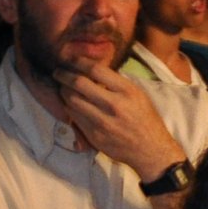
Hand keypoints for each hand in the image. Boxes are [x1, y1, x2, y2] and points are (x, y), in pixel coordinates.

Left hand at [56, 59, 186, 177]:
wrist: (150, 149)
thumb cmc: (145, 119)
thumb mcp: (138, 95)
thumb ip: (116, 83)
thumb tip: (93, 70)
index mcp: (127, 91)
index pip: (96, 70)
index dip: (78, 61)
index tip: (70, 59)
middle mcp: (113, 104)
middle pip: (78, 84)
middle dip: (63, 75)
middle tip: (58, 72)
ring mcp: (101, 121)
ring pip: (71, 100)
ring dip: (63, 92)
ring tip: (62, 87)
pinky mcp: (93, 135)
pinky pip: (73, 117)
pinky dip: (68, 108)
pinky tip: (69, 103)